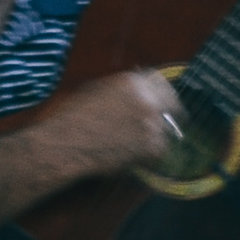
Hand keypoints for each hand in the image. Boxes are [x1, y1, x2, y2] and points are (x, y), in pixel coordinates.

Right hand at [30, 68, 180, 187]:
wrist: (66, 143)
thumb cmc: (72, 117)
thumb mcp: (95, 90)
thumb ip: (121, 88)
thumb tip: (135, 89)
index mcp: (134, 81)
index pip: (162, 83)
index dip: (162, 94)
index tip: (163, 104)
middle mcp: (148, 99)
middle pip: (173, 105)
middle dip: (170, 115)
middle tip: (162, 127)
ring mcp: (153, 123)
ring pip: (166, 132)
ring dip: (155, 138)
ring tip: (131, 146)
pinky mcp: (153, 147)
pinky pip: (159, 153)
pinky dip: (148, 158)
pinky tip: (128, 157)